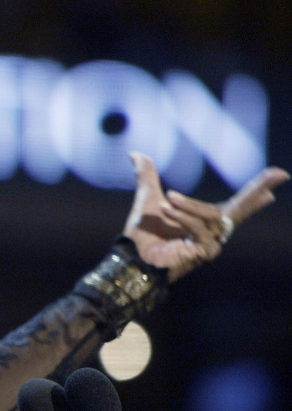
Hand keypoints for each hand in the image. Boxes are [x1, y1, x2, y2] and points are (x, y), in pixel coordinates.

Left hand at [123, 152, 288, 281]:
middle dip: (257, 191)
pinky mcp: (205, 252)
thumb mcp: (148, 197)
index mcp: (205, 220)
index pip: (236, 203)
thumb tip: (136, 154)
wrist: (132, 257)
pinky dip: (183, 217)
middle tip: (280, 174)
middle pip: (241, 208)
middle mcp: (213, 232)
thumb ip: (147, 176)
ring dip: (188, 206)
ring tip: (168, 201)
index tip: (279, 175)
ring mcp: (212, 244)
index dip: (256, 190)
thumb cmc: (142, 234)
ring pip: (212, 215)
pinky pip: (199, 227)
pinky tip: (168, 212)